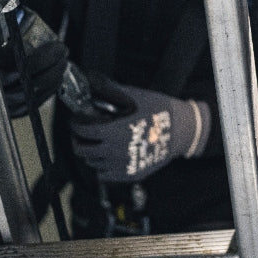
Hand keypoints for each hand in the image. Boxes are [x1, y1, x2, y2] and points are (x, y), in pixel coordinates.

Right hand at [0, 7, 69, 117]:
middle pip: (31, 82)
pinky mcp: (10, 111)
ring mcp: (1, 102)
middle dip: (54, 66)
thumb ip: (0, 19)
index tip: (57, 46)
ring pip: (34, 94)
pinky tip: (55, 78)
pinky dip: (48, 90)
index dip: (45, 58)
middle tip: (62, 51)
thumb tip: (13, 3)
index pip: (22, 66)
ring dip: (54, 77)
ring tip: (62, 62)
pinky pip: (33, 103)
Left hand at [69, 74, 211, 182]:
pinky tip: (108, 156)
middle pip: (83, 150)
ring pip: (93, 163)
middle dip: (79, 140)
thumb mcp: (135, 96)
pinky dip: (102, 166)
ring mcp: (122, 166)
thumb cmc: (158, 111)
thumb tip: (91, 81)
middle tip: (83, 133)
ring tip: (97, 143)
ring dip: (91, 153)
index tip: (77, 120)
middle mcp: (115, 151)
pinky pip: (104, 176)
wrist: (181, 130)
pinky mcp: (130, 175)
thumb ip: (110, 90)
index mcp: (114, 131)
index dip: (76, 124)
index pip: (83, 131)